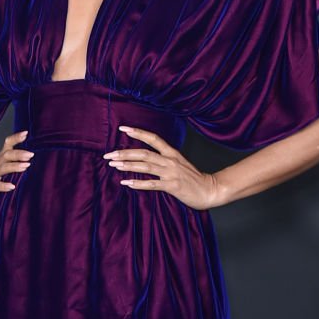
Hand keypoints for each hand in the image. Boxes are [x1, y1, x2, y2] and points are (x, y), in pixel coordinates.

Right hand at [0, 130, 33, 205]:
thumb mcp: (4, 165)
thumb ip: (16, 159)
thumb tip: (33, 154)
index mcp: (2, 157)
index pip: (8, 144)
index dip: (16, 138)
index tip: (26, 133)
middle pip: (7, 155)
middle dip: (18, 154)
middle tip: (30, 155)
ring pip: (2, 168)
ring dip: (14, 167)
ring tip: (25, 166)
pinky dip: (3, 185)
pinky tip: (11, 187)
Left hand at [102, 125, 219, 209]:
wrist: (210, 190)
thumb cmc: (193, 178)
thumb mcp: (179, 163)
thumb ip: (164, 159)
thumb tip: (145, 158)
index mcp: (172, 153)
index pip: (153, 138)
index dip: (138, 132)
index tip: (122, 128)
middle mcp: (170, 160)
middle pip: (144, 153)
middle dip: (124, 153)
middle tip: (108, 155)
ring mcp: (171, 173)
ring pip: (146, 166)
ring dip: (128, 166)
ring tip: (113, 165)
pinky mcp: (172, 186)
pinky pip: (152, 184)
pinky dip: (138, 183)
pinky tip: (127, 183)